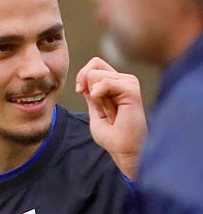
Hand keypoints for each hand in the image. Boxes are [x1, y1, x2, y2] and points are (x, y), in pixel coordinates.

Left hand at [76, 56, 145, 179]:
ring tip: (108, 111)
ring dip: (94, 96)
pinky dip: (98, 96)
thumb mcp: (94, 111)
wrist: (123, 148)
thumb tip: (85, 77)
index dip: (82, 76)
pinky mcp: (131, 89)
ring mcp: (129, 83)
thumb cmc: (111, 135)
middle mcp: (123, 80)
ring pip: (96, 74)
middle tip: (96, 104)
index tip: (80, 91)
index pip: (95, 65)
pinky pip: (105, 82)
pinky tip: (108, 109)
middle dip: (85, 84)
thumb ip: (91, 93)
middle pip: (94, 65)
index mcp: (115, 84)